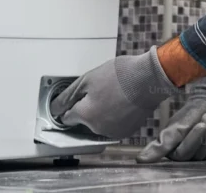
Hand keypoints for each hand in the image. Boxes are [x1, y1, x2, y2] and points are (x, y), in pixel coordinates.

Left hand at [50, 46, 182, 138]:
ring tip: (113, 96)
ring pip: (99, 124)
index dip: (70, 106)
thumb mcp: (88, 79)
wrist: (150, 78)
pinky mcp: (127, 131)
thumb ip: (68, 96)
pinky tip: (121, 103)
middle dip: (88, 108)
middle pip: (84, 121)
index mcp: (85, 115)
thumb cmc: (121, 75)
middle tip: (100, 91)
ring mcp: (113, 131)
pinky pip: (113, 126)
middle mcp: (97, 128)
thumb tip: (55, 108)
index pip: (67, 117)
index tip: (74, 100)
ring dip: (101, 114)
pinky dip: (115, 117)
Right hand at [136, 75, 205, 162]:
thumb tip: (140, 160)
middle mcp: (185, 158)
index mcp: (172, 153)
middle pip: (200, 154)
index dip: (194, 139)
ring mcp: (200, 157)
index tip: (202, 124)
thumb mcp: (176, 127)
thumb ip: (162, 145)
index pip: (184, 153)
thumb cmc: (189, 113)